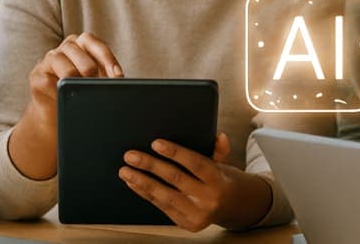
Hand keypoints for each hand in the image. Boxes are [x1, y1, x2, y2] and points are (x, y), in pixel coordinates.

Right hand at [25, 32, 122, 130]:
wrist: (55, 115)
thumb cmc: (80, 93)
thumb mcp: (96, 82)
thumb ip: (106, 76)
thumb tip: (119, 81)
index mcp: (81, 44)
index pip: (94, 43)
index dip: (107, 58)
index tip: (118, 76)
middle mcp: (65, 48)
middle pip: (78, 51)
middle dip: (91, 70)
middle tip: (97, 86)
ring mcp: (48, 60)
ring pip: (64, 66)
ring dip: (75, 81)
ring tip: (82, 92)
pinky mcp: (36, 76)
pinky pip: (49, 83)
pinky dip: (59, 93)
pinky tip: (64, 100)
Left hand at [118, 132, 270, 231]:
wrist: (233, 207)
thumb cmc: (220, 179)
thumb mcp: (223, 163)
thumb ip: (218, 150)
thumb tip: (219, 136)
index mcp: (218, 179)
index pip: (195, 163)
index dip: (175, 153)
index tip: (156, 143)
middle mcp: (209, 198)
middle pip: (176, 179)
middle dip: (150, 166)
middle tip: (131, 156)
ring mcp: (197, 213)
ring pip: (165, 196)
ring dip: (142, 182)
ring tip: (126, 171)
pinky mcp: (187, 223)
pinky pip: (162, 206)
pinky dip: (145, 194)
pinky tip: (133, 184)